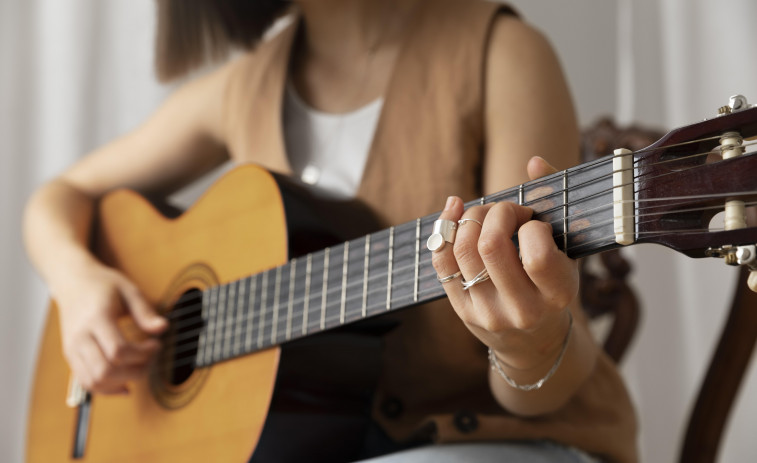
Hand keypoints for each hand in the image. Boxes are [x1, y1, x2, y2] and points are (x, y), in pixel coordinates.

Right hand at [52, 259, 166, 393]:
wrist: (73, 283)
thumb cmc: (102, 285)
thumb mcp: (129, 290)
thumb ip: (145, 311)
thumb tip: (162, 328)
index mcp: (95, 319)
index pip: (118, 351)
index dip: (142, 354)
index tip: (156, 344)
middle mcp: (79, 337)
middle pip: (105, 371)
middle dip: (134, 371)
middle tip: (150, 359)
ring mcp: (72, 349)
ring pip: (93, 381)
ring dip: (121, 382)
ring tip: (139, 369)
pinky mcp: (71, 357)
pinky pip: (86, 382)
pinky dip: (107, 389)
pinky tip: (125, 384)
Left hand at [431, 156, 577, 370]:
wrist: (535, 342)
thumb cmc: (553, 284)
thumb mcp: (567, 252)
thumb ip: (555, 204)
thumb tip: (535, 161)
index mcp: (557, 294)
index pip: (537, 254)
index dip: (530, 225)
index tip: (533, 222)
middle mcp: (522, 310)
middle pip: (491, 246)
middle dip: (495, 212)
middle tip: (505, 210)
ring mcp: (488, 313)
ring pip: (462, 251)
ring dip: (470, 217)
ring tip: (485, 214)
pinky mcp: (463, 311)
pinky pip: (442, 263)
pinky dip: (443, 229)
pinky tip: (454, 210)